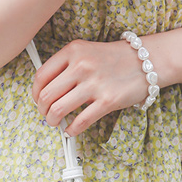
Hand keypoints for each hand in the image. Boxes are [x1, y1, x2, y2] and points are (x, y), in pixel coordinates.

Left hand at [31, 39, 152, 136]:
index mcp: (72, 51)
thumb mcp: (85, 51)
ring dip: (52, 121)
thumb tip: (44, 92)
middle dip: (42, 110)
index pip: (40, 76)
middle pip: (46, 96)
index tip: (38, 101)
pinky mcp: (107, 100)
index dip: (34, 94)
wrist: (147, 61)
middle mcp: (81, 65)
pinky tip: (71, 130)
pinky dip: (71, 130)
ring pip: (57, 110)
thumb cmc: (114, 59)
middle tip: (47, 115)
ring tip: (56, 123)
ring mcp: (94, 83)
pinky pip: (80, 121)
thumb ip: (65, 66)